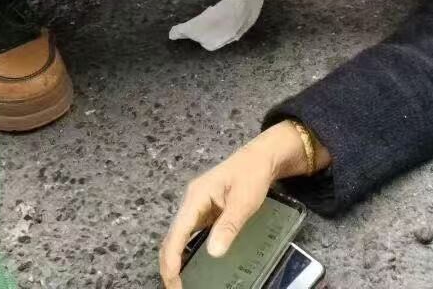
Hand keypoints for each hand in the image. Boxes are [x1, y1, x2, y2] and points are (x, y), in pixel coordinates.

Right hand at [159, 123, 315, 287]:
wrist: (262, 157)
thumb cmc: (252, 174)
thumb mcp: (244, 200)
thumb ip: (229, 225)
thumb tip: (213, 252)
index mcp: (195, 196)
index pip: (176, 232)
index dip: (172, 259)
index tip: (174, 280)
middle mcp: (191, 202)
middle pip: (172, 236)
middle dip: (170, 264)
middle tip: (177, 287)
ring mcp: (197, 206)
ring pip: (179, 237)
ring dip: (177, 259)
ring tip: (181, 281)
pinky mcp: (205, 211)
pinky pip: (190, 234)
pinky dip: (187, 251)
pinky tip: (193, 265)